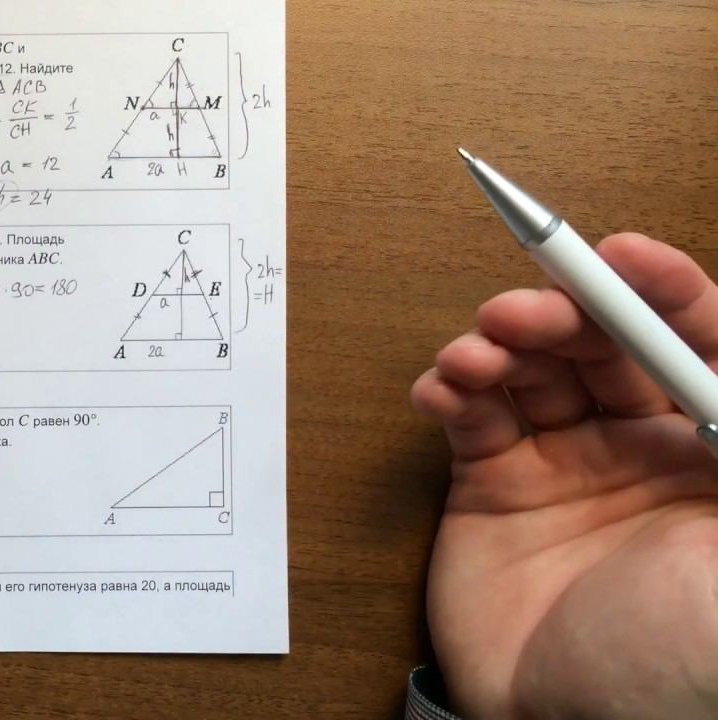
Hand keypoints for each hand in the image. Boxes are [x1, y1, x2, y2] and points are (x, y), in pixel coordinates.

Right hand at [411, 233, 717, 718]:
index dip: (664, 292)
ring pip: (535, 369)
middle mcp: (651, 452)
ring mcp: (569, 468)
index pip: (700, 344)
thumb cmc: (681, 667)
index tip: (619, 255)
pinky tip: (443, 389)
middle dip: (564, 312)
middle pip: (608, 345)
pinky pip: (473, 417)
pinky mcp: (495, 489)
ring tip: (477, 352)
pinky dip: (451, 389)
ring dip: (500, 343)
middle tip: (524, 309)